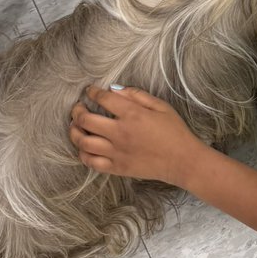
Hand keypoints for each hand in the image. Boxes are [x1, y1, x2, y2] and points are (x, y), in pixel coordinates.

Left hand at [69, 86, 205, 186]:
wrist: (182, 160)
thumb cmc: (174, 131)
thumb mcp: (160, 106)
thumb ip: (137, 95)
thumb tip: (115, 89)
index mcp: (132, 115)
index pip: (103, 99)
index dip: (92, 92)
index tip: (90, 91)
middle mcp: (120, 133)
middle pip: (85, 120)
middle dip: (77, 111)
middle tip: (78, 107)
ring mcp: (116, 152)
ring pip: (83, 142)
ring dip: (74, 132)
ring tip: (76, 126)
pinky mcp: (117, 168)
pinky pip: (91, 162)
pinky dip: (83, 153)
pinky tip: (84, 147)